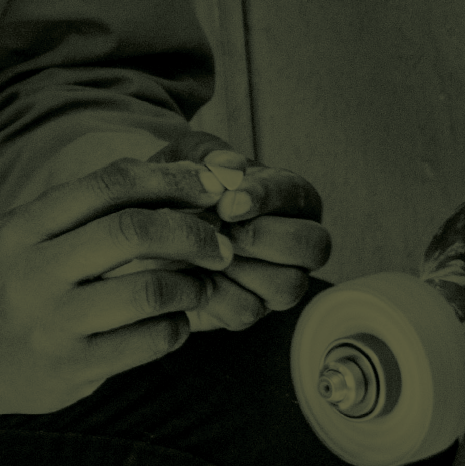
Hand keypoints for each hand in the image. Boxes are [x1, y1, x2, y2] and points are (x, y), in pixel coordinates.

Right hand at [0, 156, 255, 418]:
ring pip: (147, 291)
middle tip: (220, 241)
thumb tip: (168, 177)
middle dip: (190, 231)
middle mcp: (35, 270)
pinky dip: (175, 328)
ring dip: (191, 284)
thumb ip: (83, 207)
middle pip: (132, 231)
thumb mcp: (24, 231)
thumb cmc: (3, 278)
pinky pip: (145, 343)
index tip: (205, 186)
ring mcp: (53, 324)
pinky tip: (177, 322)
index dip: (167, 179)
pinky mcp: (71, 370)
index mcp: (23, 226)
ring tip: (202, 283)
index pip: (107, 184)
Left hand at [139, 135, 329, 331]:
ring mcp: (278, 279)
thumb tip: (230, 166)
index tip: (227, 203)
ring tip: (202, 249)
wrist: (150, 222)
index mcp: (289, 196)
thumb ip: (210, 155)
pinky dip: (215, 294)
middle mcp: (295, 241)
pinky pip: (247, 310)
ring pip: (288, 286)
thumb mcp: (190, 155)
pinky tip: (190, 273)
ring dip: (241, 268)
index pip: (299, 197)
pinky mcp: (249, 307)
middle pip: (314, 247)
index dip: (266, 199)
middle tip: (221, 230)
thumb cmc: (181, 182)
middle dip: (265, 238)